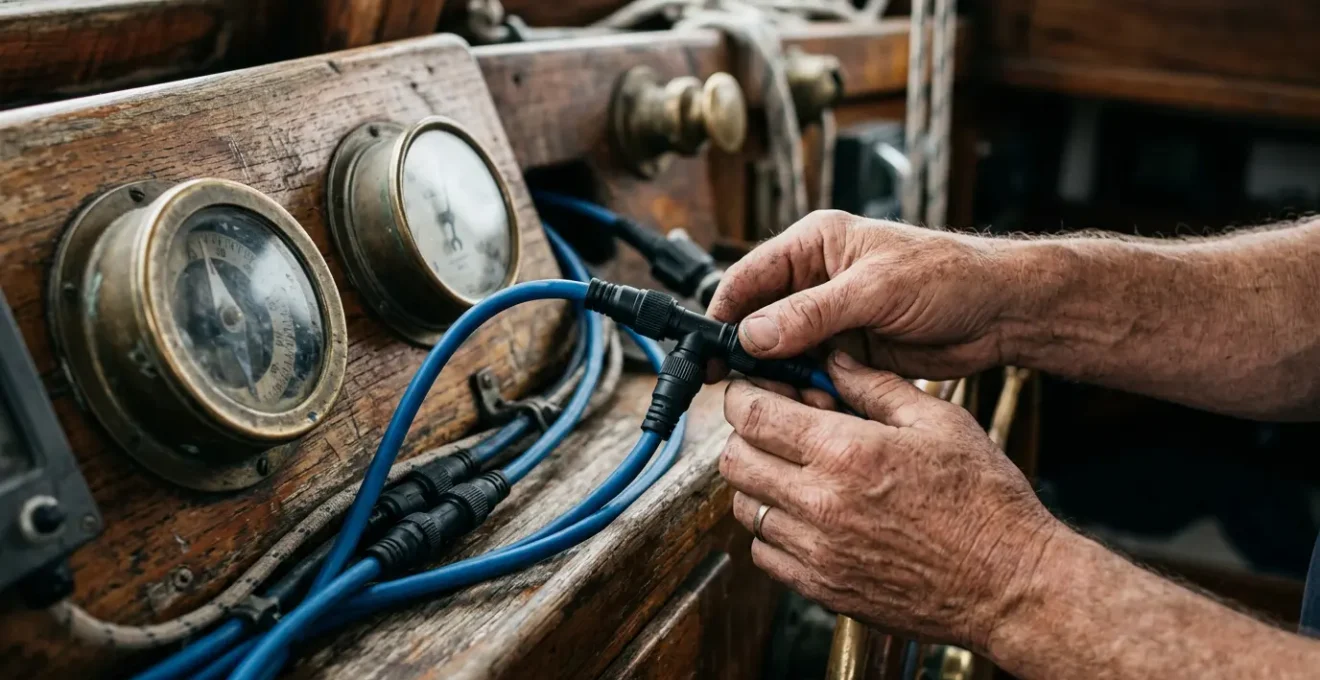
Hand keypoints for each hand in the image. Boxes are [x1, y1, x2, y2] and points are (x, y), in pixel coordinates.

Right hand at [707, 210, 1021, 379]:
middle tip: (735, 389)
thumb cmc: (947, 277)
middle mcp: (814, 280)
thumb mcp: (876, 290)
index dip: (723, 315)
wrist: (1000, 311)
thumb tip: (753, 335)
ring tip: (775, 402)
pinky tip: (805, 407)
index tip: (707, 352)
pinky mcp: (846, 351)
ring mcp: (829, 318)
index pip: (747, 278)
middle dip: (746, 354)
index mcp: (814, 245)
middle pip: (757, 319)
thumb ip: (812, 312)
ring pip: (780, 352)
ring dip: (776, 377)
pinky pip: (809, 374)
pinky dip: (803, 391)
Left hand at [719, 351, 1057, 651]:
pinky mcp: (822, 588)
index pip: (752, 414)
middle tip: (777, 428)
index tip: (756, 390)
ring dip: (760, 483)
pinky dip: (773, 530)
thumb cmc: (986, 503)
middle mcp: (820, 504)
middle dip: (747, 435)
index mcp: (847, 453)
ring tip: (798, 471)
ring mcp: (817, 552)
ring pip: (744, 507)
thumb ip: (875, 387)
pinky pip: (764, 554)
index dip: (745, 394)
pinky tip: (809, 515)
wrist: (1010, 584)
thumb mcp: (939, 421)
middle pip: (734, 459)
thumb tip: (833, 361)